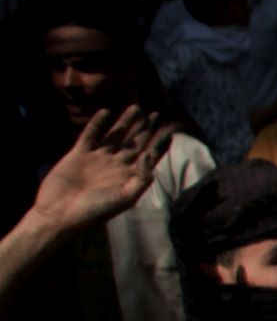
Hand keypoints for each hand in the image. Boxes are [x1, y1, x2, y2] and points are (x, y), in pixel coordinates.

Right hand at [30, 105, 167, 234]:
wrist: (60, 213)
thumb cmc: (95, 211)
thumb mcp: (126, 198)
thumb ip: (141, 178)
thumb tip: (148, 154)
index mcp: (129, 177)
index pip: (150, 157)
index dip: (160, 144)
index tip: (171, 131)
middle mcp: (116, 166)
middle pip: (135, 143)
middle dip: (146, 129)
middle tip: (157, 114)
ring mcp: (97, 159)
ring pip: (115, 135)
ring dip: (126, 122)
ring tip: (137, 108)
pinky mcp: (78, 154)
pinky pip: (90, 135)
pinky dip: (97, 123)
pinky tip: (105, 111)